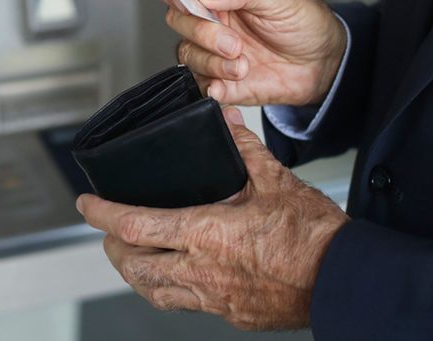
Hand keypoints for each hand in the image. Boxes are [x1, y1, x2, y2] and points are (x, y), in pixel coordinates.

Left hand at [76, 107, 348, 330]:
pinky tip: (174, 276)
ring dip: (133, 272)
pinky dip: (166, 289)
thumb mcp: (275, 180)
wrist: (346, 280)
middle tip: (107, 229)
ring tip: (131, 253)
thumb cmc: (314, 234)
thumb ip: (242, 148)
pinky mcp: (230, 315)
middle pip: (132, 266)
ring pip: (152, 291)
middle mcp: (201, 270)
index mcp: (205, 233)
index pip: (133, 225)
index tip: (86, 203)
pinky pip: (183, 304)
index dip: (101, 214)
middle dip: (112, 246)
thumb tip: (225, 117)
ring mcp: (213, 298)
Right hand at [148, 0, 345, 106]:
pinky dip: (213, 83)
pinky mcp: (216, 75)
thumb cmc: (302, 21)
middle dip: (201, 31)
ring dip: (211, 61)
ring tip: (243, 63)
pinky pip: (197, 81)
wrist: (322, 64)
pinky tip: (236, 79)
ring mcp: (210, 45)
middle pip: (175, 15)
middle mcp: (208, 13)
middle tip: (233, 41)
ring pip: (185, 51)